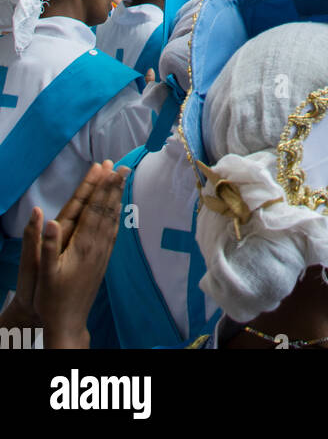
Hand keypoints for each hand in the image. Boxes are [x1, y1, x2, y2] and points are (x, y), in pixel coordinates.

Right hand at [12, 161, 127, 348]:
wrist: (68, 323)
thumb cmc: (51, 300)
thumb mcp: (44, 274)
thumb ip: (48, 246)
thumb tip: (49, 220)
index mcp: (82, 246)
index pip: (94, 211)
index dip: (102, 189)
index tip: (110, 169)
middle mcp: (96, 247)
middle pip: (107, 211)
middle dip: (113, 187)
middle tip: (122, 166)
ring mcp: (101, 255)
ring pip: (112, 220)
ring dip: (117, 199)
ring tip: (122, 181)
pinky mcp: (102, 262)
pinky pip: (113, 233)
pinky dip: (116, 217)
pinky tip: (118, 211)